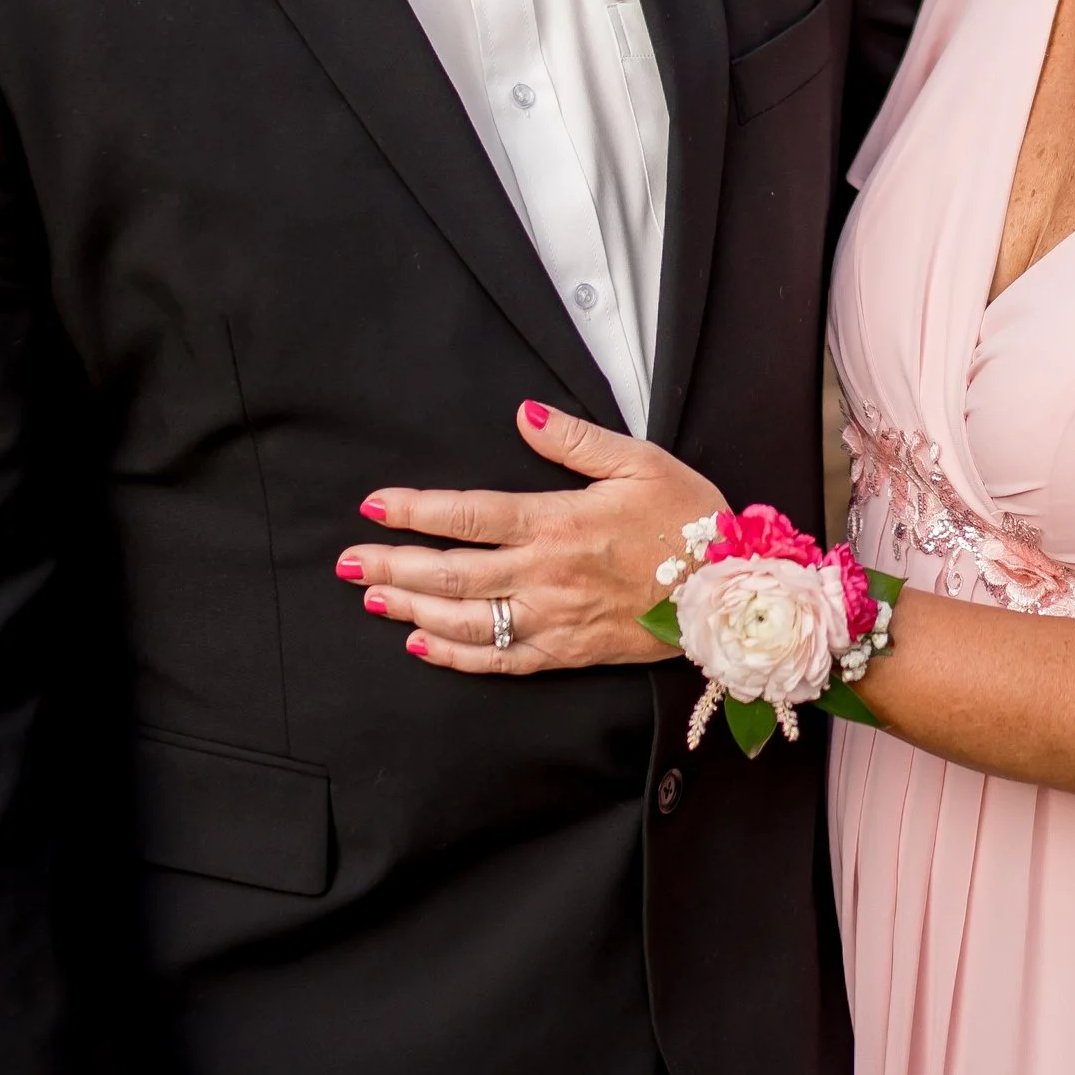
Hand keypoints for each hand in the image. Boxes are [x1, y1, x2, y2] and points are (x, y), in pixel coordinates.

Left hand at [339, 402, 722, 673]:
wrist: (727, 591)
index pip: (470, 515)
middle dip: (392, 564)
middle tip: (348, 561)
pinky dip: (454, 654)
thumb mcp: (639, 461)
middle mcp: (545, 575)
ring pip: (464, 618)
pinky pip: (498, 659)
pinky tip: (420, 643)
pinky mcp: (565, 652)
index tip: (375, 505)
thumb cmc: (688, 520)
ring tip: (370, 595)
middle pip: (451, 572)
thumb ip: (575, 440)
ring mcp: (552, 619)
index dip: (416, 510)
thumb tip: (524, 415)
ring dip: (410, 606)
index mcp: (558, 523)